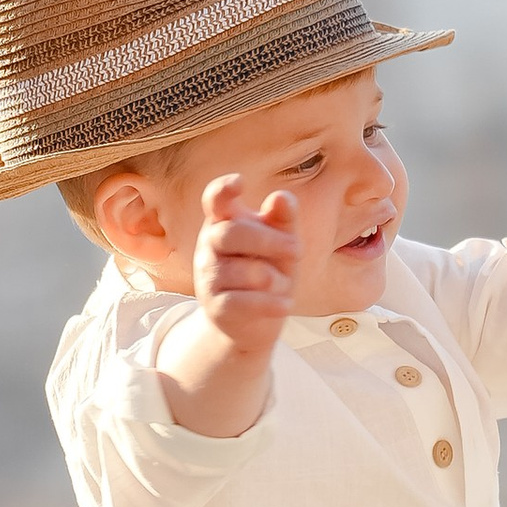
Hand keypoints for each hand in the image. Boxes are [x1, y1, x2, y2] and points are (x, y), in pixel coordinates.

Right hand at [193, 174, 299, 358]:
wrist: (252, 324)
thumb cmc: (268, 273)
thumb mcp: (281, 244)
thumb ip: (283, 221)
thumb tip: (281, 197)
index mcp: (224, 222)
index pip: (215, 200)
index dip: (222, 189)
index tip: (239, 182)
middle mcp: (210, 246)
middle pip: (232, 233)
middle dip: (270, 241)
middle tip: (298, 250)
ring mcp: (209, 276)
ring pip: (245, 271)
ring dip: (275, 280)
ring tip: (282, 286)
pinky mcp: (216, 306)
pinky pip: (244, 301)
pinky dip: (271, 304)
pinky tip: (285, 306)